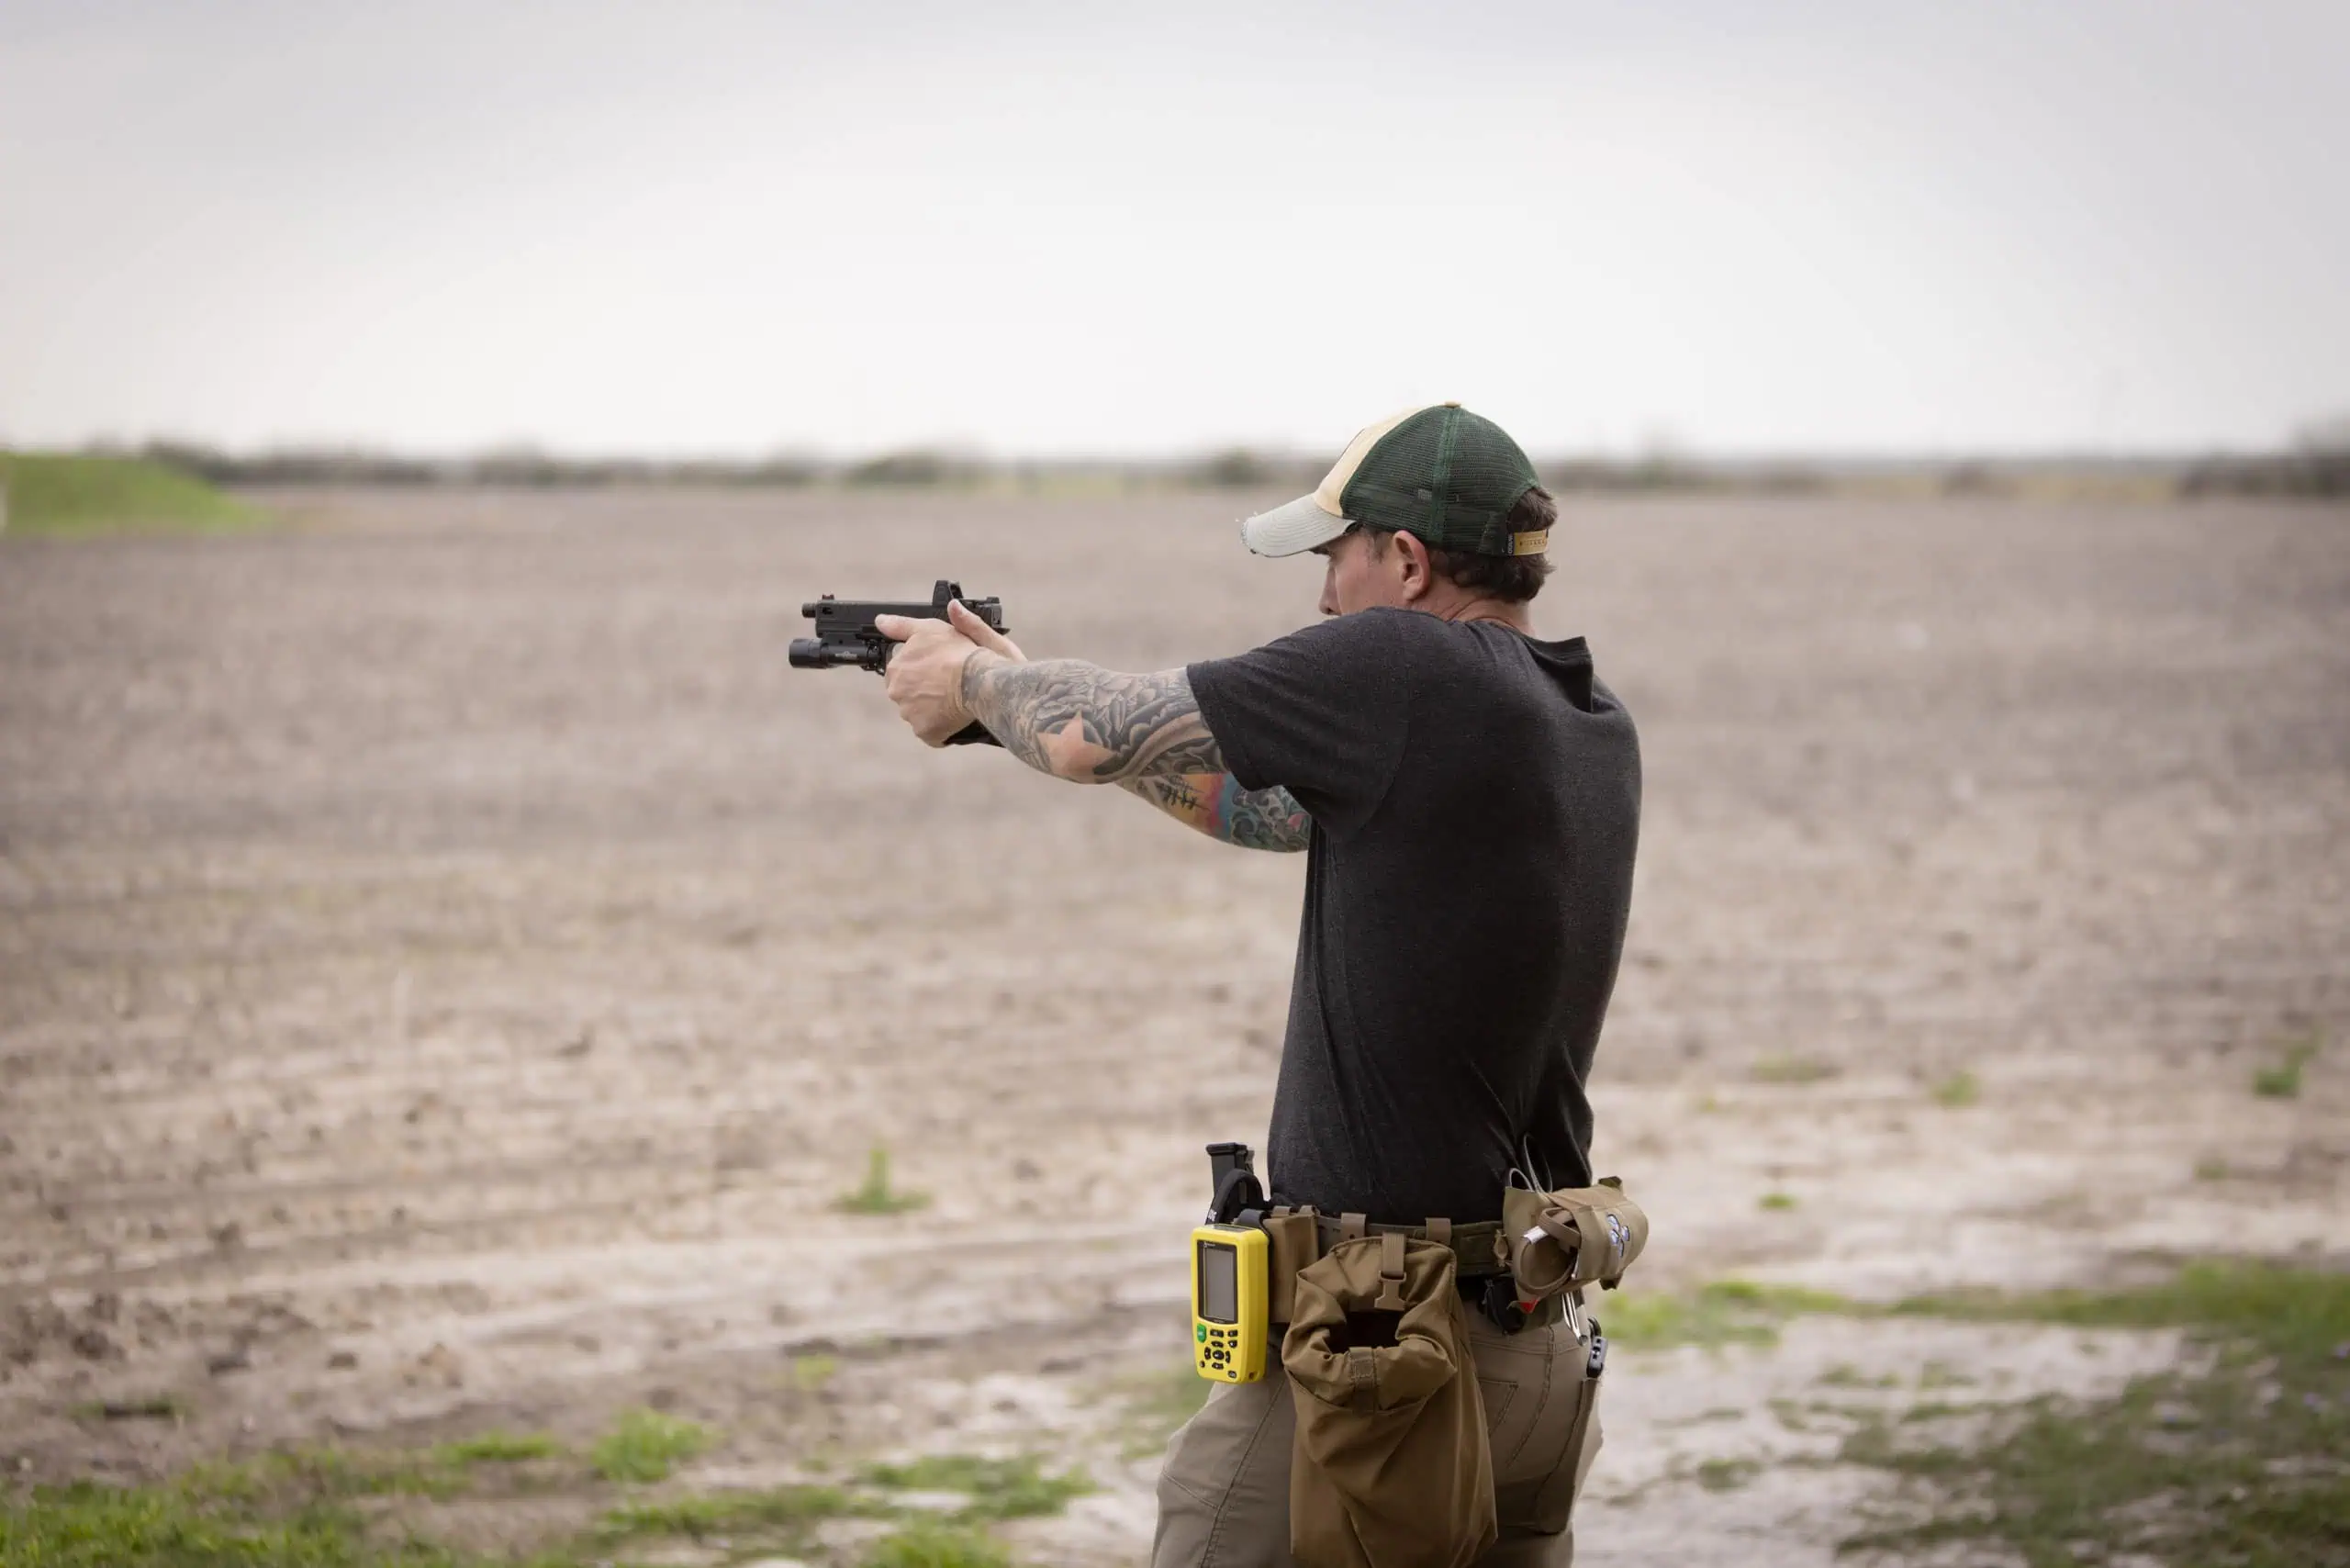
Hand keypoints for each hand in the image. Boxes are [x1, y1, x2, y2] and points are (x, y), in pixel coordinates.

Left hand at [876, 600, 1026, 745]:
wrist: (979, 679)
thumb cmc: (958, 652)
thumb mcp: (930, 628)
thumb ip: (902, 625)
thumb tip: (881, 621)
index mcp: (895, 669)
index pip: (900, 672)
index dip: (919, 669)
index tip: (936, 668)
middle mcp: (897, 693)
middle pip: (907, 694)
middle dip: (922, 691)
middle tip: (945, 684)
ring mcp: (910, 715)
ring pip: (918, 713)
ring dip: (931, 709)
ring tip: (953, 699)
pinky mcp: (926, 732)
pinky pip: (931, 732)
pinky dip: (941, 727)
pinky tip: (954, 716)